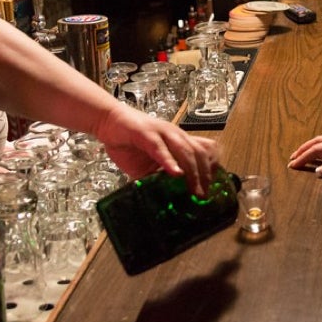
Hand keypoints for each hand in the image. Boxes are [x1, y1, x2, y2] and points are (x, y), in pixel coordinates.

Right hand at [95, 103, 219, 195]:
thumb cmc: (130, 143)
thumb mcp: (148, 165)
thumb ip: (159, 178)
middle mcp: (175, 135)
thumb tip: (168, 200)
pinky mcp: (146, 133)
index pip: (204, 152)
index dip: (211, 169)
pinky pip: (160, 148)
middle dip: (204, 176)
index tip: (212, 189)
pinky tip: (175, 173)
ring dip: (192, 172)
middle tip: (203, 196)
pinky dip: (169, 161)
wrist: (109, 122)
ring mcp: (162, 133)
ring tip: (194, 189)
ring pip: (185, 150)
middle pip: (199, 153)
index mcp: (179, 141)